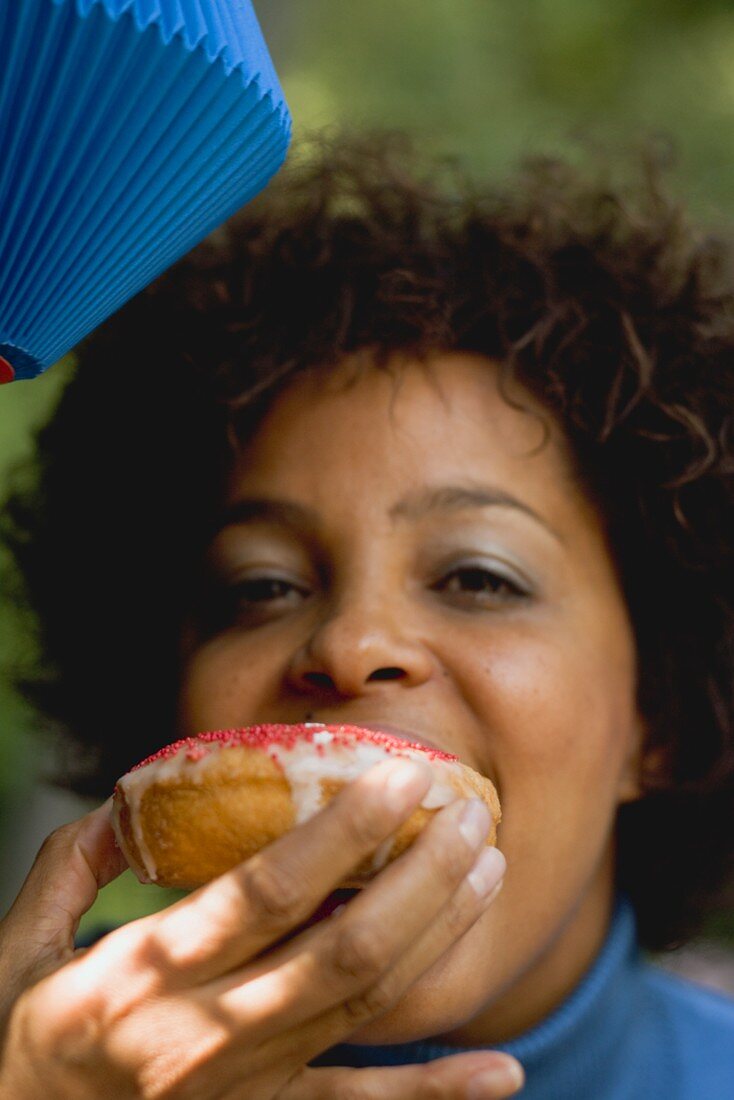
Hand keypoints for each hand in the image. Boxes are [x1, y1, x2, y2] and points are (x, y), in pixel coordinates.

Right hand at [0, 760, 519, 1097]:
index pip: (266, 892)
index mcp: (144, 973)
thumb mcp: (20, 947)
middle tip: (471, 815)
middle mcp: (206, 1033)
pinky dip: (436, 1093)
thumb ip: (73, 862)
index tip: (404, 775)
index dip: (345, 832)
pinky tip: (502, 1069)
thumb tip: (128, 797)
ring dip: (438, 935)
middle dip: (423, 877)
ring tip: (487, 870)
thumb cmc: (18, 1046)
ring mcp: (245, 1086)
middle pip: (344, 950)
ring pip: (366, 1007)